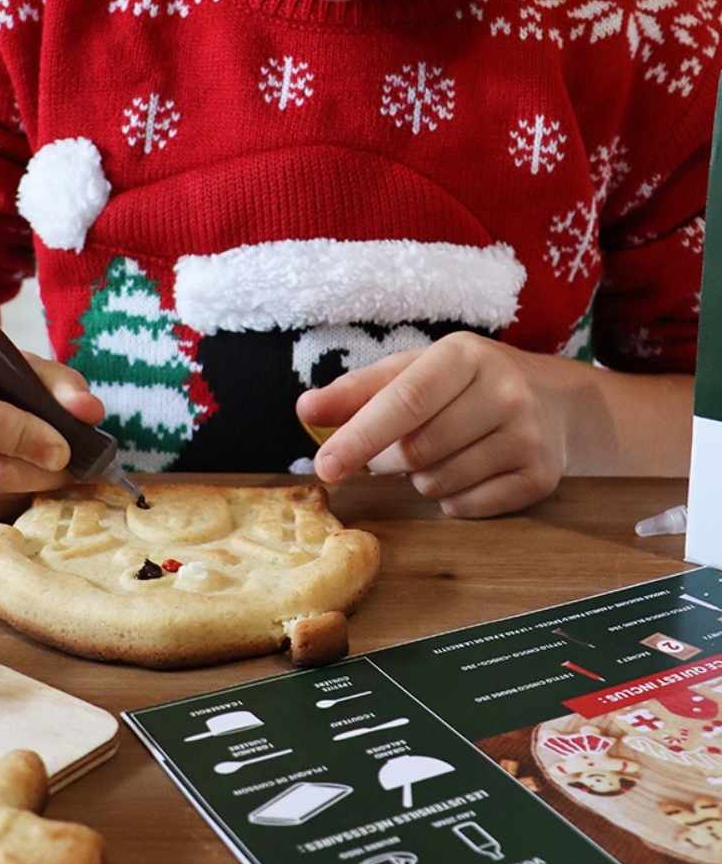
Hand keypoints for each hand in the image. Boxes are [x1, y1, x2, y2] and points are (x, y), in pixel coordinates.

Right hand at [0, 345, 103, 526]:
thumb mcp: (17, 362)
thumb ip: (59, 383)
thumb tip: (90, 412)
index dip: (24, 438)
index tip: (62, 446)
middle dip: (42, 473)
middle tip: (71, 464)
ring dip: (29, 489)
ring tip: (42, 465)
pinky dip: (9, 502)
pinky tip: (16, 478)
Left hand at [297, 332, 575, 517]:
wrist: (557, 401)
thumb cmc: (465, 384)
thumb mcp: (414, 371)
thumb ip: (357, 391)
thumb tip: (305, 409)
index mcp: (464, 356)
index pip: (404, 402)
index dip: (359, 437)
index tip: (324, 467)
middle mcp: (504, 392)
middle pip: (415, 452)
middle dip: (388, 460)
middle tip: (395, 448)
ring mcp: (528, 437)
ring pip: (438, 484)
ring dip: (420, 479)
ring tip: (440, 453)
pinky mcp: (539, 477)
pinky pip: (466, 507)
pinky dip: (451, 499)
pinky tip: (467, 472)